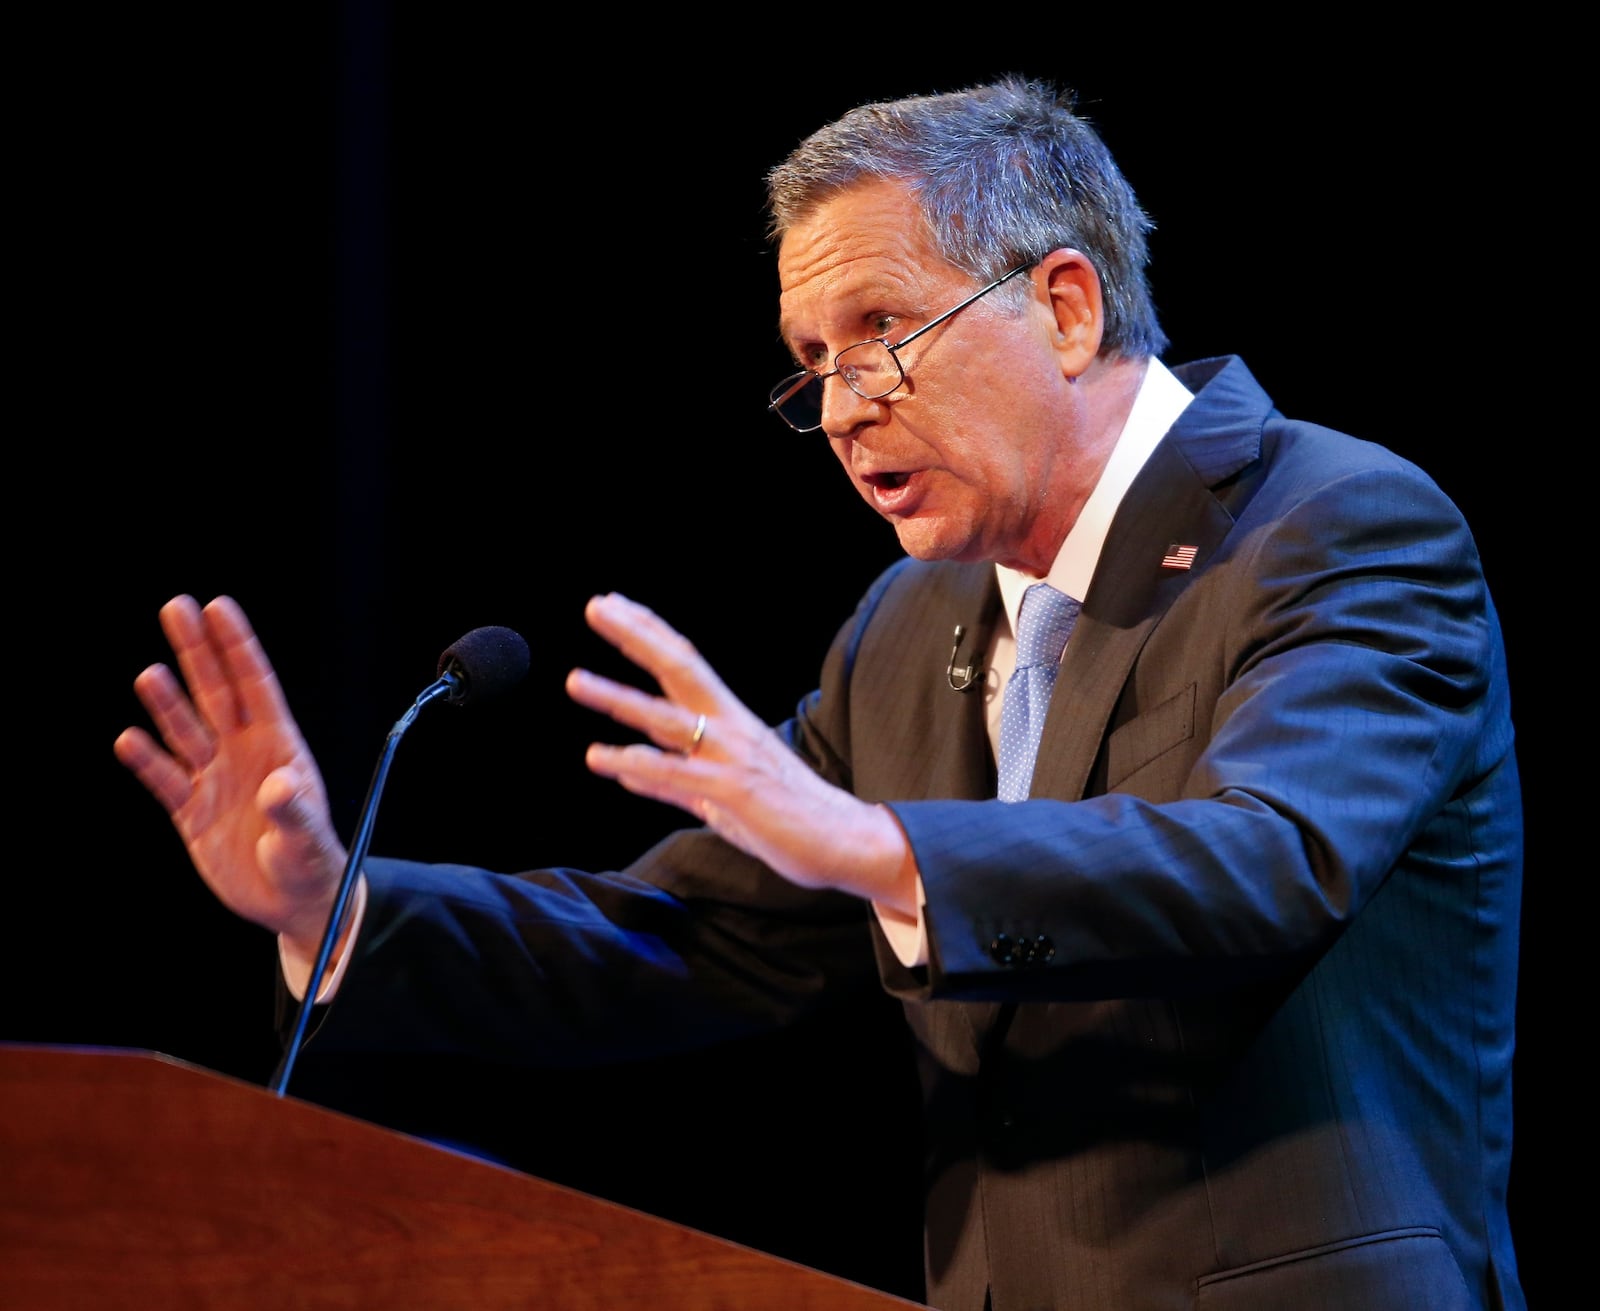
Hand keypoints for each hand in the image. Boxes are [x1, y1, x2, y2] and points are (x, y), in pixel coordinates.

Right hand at [113, 595, 347, 951]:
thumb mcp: (307, 840)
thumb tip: (279, 787)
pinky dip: (147, 761)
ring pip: (184, 730)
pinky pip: (164, 780)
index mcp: (279, 746)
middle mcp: (243, 753)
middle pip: (214, 692)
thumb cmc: (312, 863)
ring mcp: (214, 780)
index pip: (255, 684)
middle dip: (196, 650)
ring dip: (167, 703)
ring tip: (149, 674)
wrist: (293, 903)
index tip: (219, 606)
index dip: (237, 646)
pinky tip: (129, 739)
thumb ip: (293, 812)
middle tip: (176, 606)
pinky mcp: (191, 813)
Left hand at [565, 592, 918, 913]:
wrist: (846, 841)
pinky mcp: (734, 791)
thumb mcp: (719, 794)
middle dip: (636, 635)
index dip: (648, 631)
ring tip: (576, 680)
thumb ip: (672, 781)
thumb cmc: (787, 817)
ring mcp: (732, 756)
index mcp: (730, 720)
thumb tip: (628, 772)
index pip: (685, 663)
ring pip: (668, 718)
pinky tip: (600, 757)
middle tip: (597, 605)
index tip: (613, 604)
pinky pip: (676, 774)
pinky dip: (635, 763)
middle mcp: (730, 727)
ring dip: (619, 696)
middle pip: (678, 667)